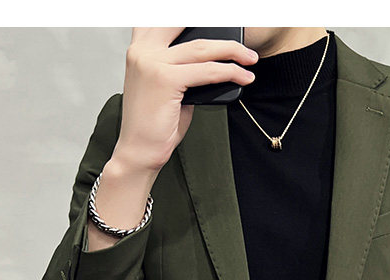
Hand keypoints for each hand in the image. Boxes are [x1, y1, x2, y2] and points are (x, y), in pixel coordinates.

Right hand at [114, 28, 259, 172]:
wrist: (139, 151)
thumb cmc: (153, 124)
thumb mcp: (166, 88)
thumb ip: (181, 69)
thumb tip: (209, 63)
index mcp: (139, 49)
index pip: (164, 20)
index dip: (189, 17)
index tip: (215, 19)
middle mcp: (142, 51)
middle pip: (187, 26)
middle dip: (218, 30)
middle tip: (242, 39)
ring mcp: (152, 63)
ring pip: (202, 48)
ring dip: (232, 51)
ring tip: (250, 59)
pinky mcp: (165, 80)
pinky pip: (207, 71)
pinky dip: (229, 72)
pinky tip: (244, 77)